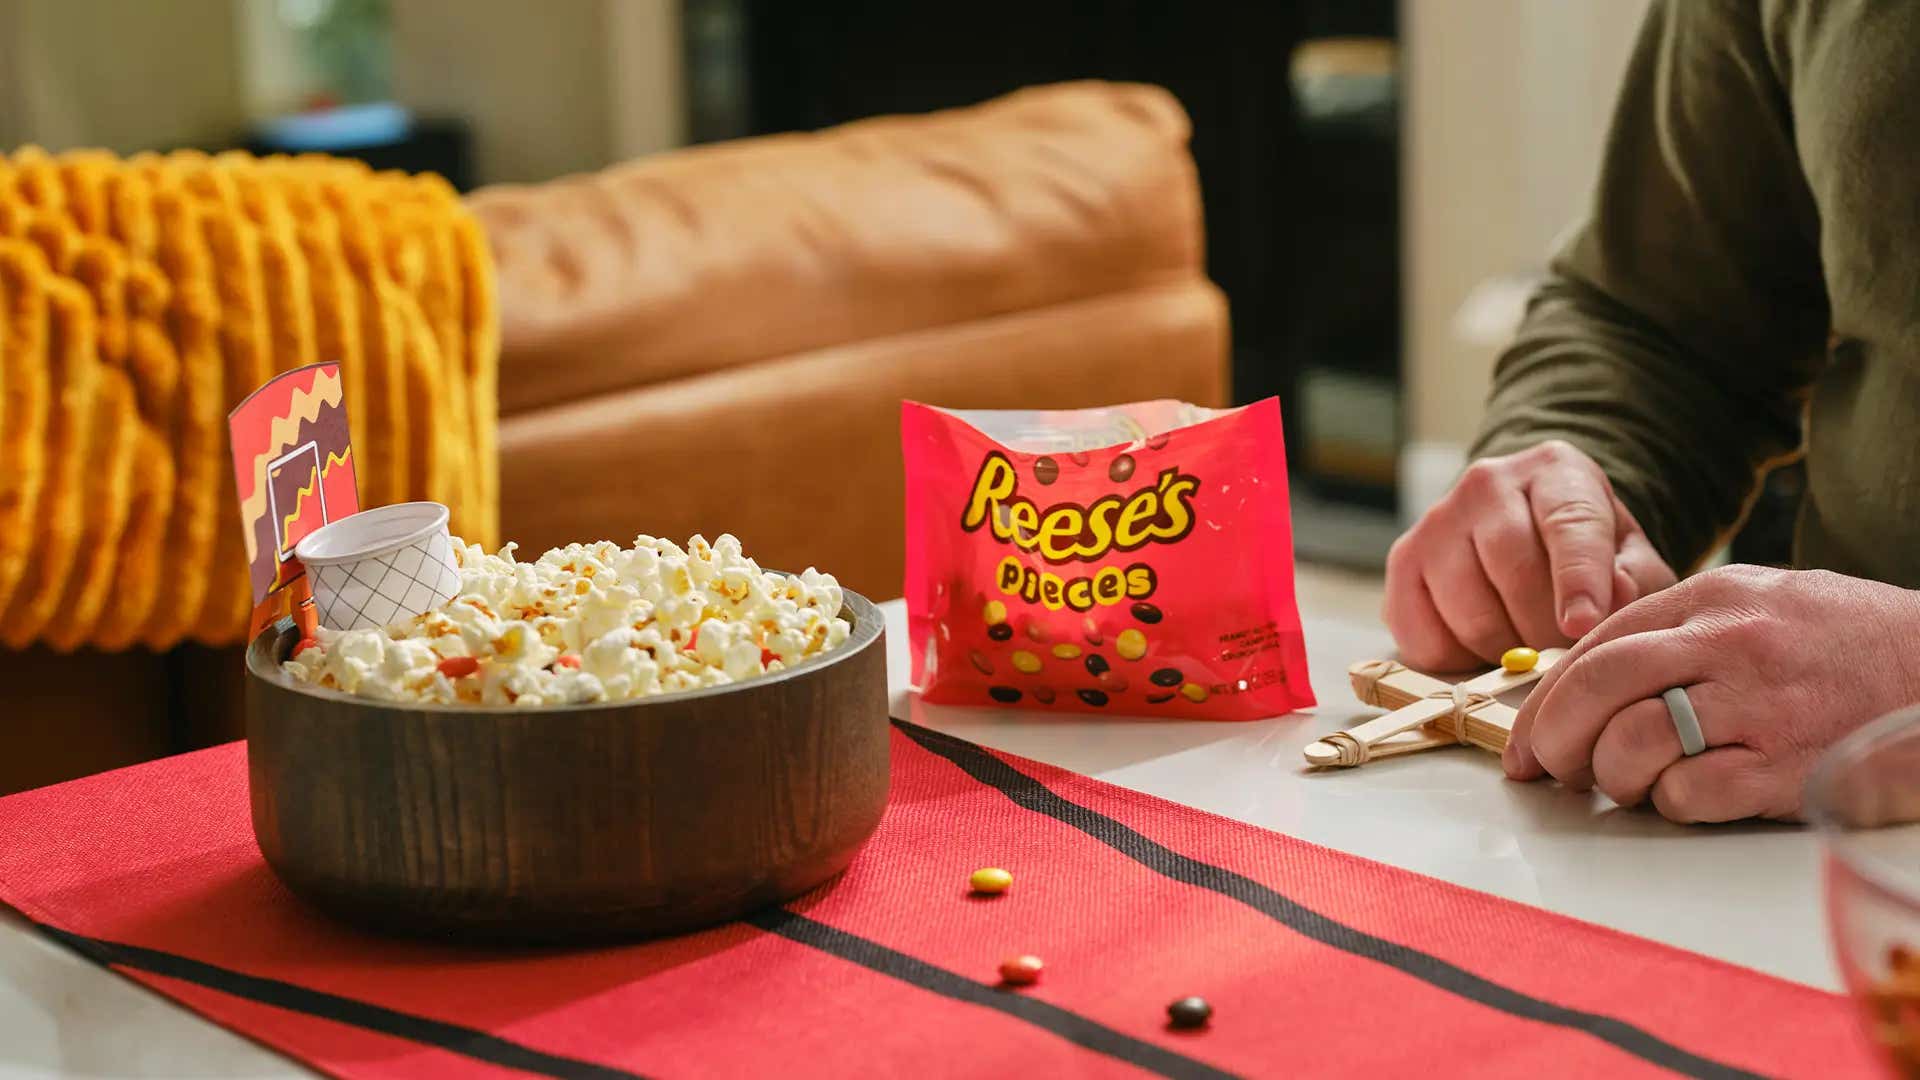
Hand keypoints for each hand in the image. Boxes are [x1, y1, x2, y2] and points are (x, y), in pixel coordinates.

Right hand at [1385, 440, 1675, 670]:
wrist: (1522, 525)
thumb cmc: (1582, 548)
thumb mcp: (1627, 555)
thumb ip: (1632, 579)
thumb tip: (1610, 600)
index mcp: (1555, 471)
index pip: (1567, 524)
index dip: (1576, 580)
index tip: (1581, 627)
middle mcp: (1487, 485)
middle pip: (1512, 570)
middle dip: (1543, 630)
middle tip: (1561, 654)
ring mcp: (1437, 520)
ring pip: (1468, 611)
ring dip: (1503, 649)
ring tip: (1525, 646)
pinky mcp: (1403, 561)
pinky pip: (1422, 633)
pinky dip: (1456, 658)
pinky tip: (1481, 644)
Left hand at [1505, 565, 1919, 821]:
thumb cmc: (1848, 643)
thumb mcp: (1762, 601)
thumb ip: (1680, 628)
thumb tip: (1589, 676)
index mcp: (1713, 597)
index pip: (1595, 645)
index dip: (1543, 699)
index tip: (1524, 740)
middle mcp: (1728, 644)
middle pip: (1598, 687)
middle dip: (1553, 736)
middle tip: (1547, 770)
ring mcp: (1758, 706)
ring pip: (1631, 743)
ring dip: (1612, 776)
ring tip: (1629, 784)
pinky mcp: (1786, 768)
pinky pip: (1688, 794)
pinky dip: (1669, 803)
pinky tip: (1686, 796)